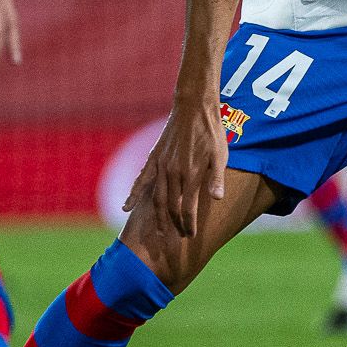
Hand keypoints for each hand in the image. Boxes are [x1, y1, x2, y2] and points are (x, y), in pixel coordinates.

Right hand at [141, 89, 232, 239]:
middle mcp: (173, 173)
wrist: (194, 107)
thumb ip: (216, 178)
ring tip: (158, 231)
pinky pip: (141, 181)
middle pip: (170, 207)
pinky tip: (126, 208)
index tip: (190, 235)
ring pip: (155, 198)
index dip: (188, 224)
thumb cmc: (211, 132)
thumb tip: (217, 199)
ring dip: (157, 217)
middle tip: (176, 239)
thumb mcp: (220, 155)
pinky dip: (133, 195)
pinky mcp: (154, 158)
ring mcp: (161, 166)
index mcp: (190, 174)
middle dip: (173, 225)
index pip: (187, 208)